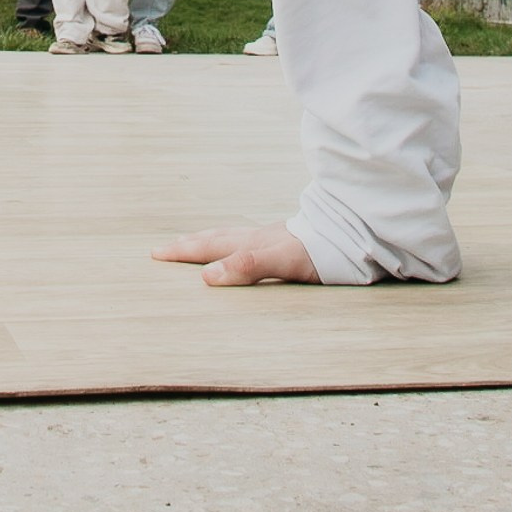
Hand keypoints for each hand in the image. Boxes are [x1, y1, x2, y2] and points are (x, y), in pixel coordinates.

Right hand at [152, 224, 320, 287]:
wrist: (355, 236)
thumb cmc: (321, 253)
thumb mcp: (282, 262)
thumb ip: (247, 266)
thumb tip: (208, 275)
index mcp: (252, 243)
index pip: (210, 247)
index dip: (183, 251)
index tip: (156, 253)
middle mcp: (259, 237)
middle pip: (217, 238)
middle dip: (188, 244)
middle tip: (163, 248)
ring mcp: (274, 238)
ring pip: (233, 236)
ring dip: (209, 241)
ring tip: (195, 243)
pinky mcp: (288, 242)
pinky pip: (250, 242)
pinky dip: (234, 245)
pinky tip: (243, 249)